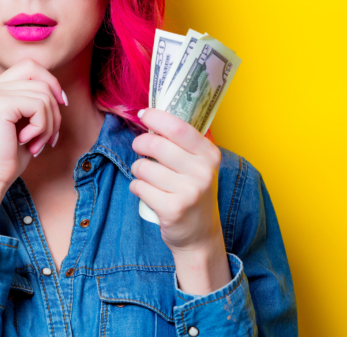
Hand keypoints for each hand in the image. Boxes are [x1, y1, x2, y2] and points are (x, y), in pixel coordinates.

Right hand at [0, 58, 65, 191]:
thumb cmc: (8, 156)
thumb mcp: (24, 124)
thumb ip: (35, 103)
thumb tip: (60, 94)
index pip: (30, 66)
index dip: (50, 82)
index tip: (61, 104)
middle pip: (40, 79)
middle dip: (54, 108)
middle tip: (50, 135)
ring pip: (43, 94)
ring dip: (49, 123)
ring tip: (38, 144)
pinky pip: (39, 106)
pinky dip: (42, 128)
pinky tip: (29, 143)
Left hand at [129, 108, 223, 253]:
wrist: (200, 234)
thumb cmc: (192, 191)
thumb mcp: (198, 164)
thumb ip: (182, 141)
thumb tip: (154, 113)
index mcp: (209, 154)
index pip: (178, 127)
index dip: (156, 117)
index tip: (143, 114)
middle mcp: (202, 172)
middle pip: (155, 144)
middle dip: (139, 143)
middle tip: (139, 147)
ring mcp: (189, 192)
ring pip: (143, 167)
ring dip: (138, 170)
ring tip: (148, 176)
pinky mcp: (173, 209)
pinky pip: (138, 187)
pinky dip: (137, 187)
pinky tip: (148, 192)